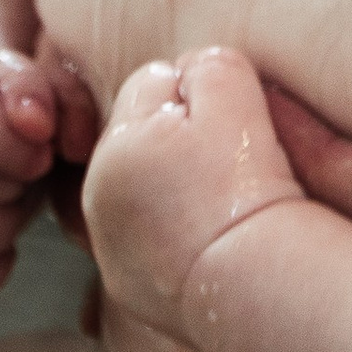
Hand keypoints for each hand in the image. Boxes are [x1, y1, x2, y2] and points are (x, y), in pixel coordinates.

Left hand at [82, 50, 302, 351]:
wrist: (254, 279)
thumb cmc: (244, 183)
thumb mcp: (230, 84)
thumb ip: (202, 63)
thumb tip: (190, 73)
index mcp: (113, 144)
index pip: (153, 85)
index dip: (200, 98)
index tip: (230, 130)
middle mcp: (97, 197)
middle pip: (144, 139)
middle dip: (180, 141)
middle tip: (227, 167)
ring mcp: (110, 248)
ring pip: (146, 190)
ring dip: (175, 188)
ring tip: (220, 206)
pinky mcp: (129, 288)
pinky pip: (151, 241)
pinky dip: (175, 236)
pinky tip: (210, 241)